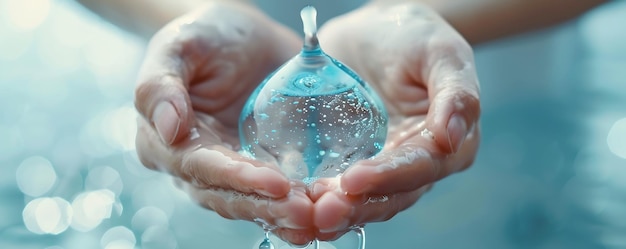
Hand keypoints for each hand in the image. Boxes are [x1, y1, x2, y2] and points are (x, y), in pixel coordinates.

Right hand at [133, 2, 316, 243]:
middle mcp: (194, 164)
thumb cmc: (206, 35)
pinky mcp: (258, 167)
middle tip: (305, 212)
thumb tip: (169, 129)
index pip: (200, 167)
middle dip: (265, 206)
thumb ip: (160, 84)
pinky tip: (321, 210)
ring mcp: (228, 169)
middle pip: (227, 195)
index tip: (276, 183)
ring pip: (251, 203)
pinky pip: (274, 194)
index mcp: (164, 140)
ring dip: (282, 214)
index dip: (237, 178)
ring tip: (316, 218)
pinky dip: (295, 204)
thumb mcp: (179, 45)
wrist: (243, 35)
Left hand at [311, 1, 480, 238]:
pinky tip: (298, 202)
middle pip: (392, 195)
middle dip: (358, 206)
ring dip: (339, 211)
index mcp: (451, 142)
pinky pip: (340, 187)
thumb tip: (452, 138)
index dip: (388, 177)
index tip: (353, 181)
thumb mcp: (442, 52)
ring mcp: (385, 165)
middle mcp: (419, 162)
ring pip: (366, 200)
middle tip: (323, 212)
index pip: (420, 167)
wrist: (376, 31)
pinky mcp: (354, 161)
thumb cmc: (414, 35)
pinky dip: (321, 198)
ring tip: (308, 214)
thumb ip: (456, 93)